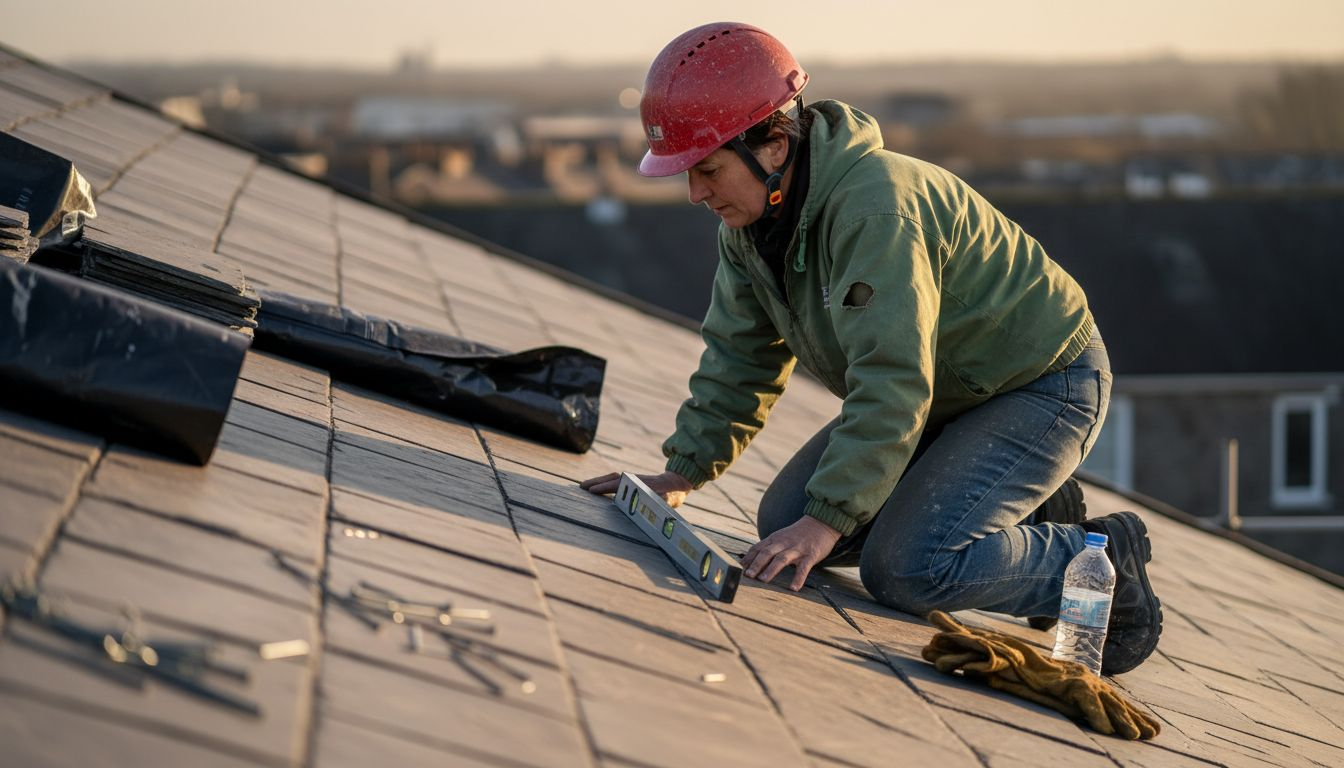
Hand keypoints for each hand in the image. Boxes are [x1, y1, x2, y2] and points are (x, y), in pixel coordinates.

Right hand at [579, 471, 693, 507]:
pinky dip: (604, 483)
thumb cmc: (672, 494)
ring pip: (612, 478)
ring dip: (598, 481)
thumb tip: (646, 506)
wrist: (677, 483)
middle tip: (581, 487)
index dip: (606, 487)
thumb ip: (659, 502)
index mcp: (640, 485)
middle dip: (596, 482)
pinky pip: (614, 480)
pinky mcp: (631, 482)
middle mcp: (633, 480)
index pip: (619, 484)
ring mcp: (631, 480)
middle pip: (612, 478)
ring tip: (583, 486)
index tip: (593, 491)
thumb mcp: (668, 500)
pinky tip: (596, 488)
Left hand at [741, 516, 841, 590]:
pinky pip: (804, 567)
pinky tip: (793, 588)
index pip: (757, 548)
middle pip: (767, 552)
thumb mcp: (780, 537)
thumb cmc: (797, 534)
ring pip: (782, 558)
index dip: (748, 559)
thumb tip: (746, 561)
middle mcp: (783, 543)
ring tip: (763, 580)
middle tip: (747, 575)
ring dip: (771, 569)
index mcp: (774, 539)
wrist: (821, 523)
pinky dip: (798, 578)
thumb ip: (766, 547)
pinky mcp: (810, 554)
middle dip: (756, 564)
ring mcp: (797, 548)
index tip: (738, 568)